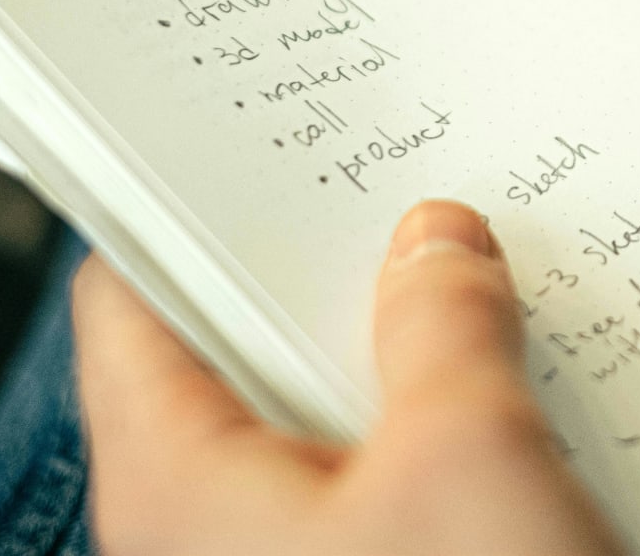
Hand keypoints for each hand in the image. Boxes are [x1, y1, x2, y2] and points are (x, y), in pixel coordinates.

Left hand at [73, 200, 622, 555]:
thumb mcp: (468, 460)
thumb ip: (444, 325)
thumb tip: (436, 240)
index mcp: (174, 479)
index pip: (125, 298)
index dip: (177, 199)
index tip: (239, 124)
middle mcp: (203, 529)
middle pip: (234, 351)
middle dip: (325, 268)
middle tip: (401, 181)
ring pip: (322, 420)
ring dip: (398, 349)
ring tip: (476, 269)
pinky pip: (381, 486)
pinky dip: (436, 425)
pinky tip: (515, 389)